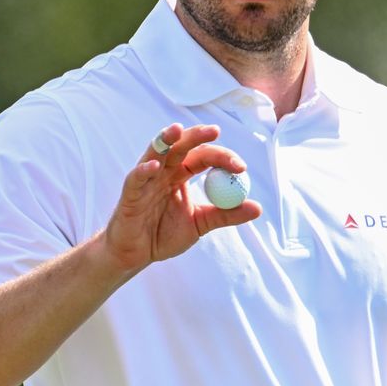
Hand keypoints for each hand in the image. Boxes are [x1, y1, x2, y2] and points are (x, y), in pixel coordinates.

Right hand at [102, 123, 262, 273]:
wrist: (136, 255)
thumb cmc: (164, 235)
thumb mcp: (200, 224)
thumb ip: (225, 214)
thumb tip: (257, 207)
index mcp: (181, 175)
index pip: (203, 157)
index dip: (222, 157)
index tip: (240, 167)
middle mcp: (164, 171)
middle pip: (181, 146)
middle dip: (197, 136)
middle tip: (215, 131)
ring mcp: (146, 179)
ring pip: (155, 152)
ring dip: (166, 139)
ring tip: (177, 130)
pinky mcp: (130, 193)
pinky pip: (136, 178)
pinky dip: (144, 171)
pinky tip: (155, 167)